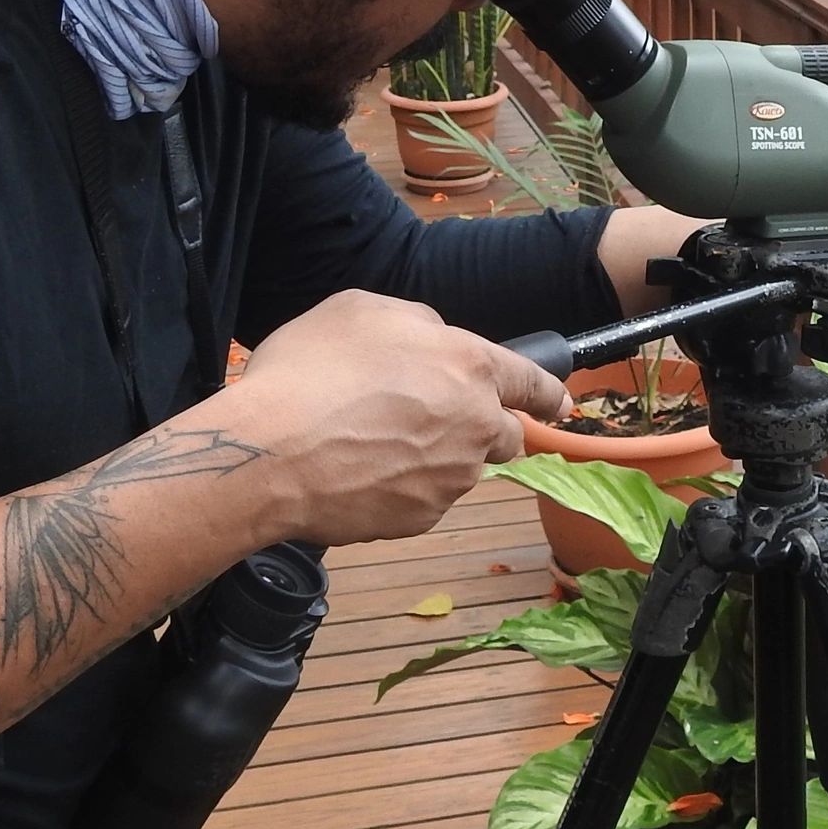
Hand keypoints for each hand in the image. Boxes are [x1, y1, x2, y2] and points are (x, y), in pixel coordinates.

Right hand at [234, 290, 570, 545]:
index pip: (533, 383)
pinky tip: (357, 472)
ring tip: (369, 442)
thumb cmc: (309, 372)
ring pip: (459, 468)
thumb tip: (434, 342)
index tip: (561, 406)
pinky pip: (423, 500)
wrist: (267, 454)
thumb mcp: (362, 309)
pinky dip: (401, 488)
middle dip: (480, 427)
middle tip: (427, 420)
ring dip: (432, 457)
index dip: (549, 394)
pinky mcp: (421, 519)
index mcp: (470, 366)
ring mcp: (451, 479)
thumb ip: (417, 323)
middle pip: (504, 434)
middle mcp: (475, 426)